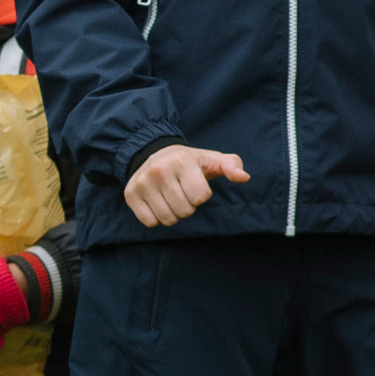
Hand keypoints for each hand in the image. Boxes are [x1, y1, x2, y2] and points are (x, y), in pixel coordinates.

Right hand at [125, 144, 250, 227]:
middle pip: (184, 211)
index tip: (194, 185)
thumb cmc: (189, 163)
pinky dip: (156, 217)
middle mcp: (159, 170)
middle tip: (181, 193)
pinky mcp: (131, 194)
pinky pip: (150, 222)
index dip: (201, 195)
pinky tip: (157, 203)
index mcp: (182, 161)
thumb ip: (231, 165)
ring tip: (170, 198)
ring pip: (167, 219)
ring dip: (173, 214)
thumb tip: (244, 177)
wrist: (152, 154)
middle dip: (187, 206)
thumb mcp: (211, 159)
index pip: (200, 197)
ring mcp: (142, 183)